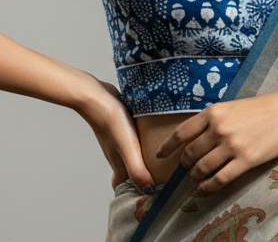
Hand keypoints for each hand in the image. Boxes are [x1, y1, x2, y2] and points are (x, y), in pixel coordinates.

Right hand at [76, 74, 155, 193]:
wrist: (97, 96)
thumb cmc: (111, 122)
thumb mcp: (127, 149)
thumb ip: (137, 170)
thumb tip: (149, 190)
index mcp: (118, 165)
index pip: (125, 186)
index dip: (136, 194)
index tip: (153, 196)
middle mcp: (118, 154)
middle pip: (130, 171)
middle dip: (143, 177)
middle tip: (163, 178)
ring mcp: (120, 139)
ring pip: (132, 155)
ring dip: (144, 159)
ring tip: (164, 159)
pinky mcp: (123, 125)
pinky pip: (134, 139)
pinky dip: (143, 142)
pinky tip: (155, 135)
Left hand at [155, 89, 277, 193]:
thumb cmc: (263, 108)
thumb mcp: (233, 106)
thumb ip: (214, 120)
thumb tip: (195, 137)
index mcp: (214, 112)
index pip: (182, 132)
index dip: (168, 146)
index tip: (160, 155)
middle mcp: (219, 128)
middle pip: (190, 153)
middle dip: (185, 164)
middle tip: (186, 168)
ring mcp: (231, 145)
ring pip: (202, 168)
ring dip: (196, 177)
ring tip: (196, 179)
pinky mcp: (245, 160)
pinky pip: (219, 179)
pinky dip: (208, 187)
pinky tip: (205, 190)